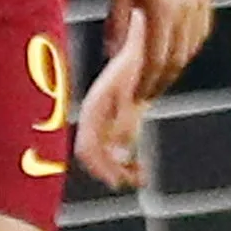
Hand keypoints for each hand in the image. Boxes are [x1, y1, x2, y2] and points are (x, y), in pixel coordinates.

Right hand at [72, 45, 153, 189]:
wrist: (140, 46)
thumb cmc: (134, 63)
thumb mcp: (130, 88)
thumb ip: (124, 120)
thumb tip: (122, 148)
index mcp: (93, 111)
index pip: (87, 148)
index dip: (100, 168)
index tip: (117, 182)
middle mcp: (95, 118)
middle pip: (96, 155)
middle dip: (112, 171)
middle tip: (131, 183)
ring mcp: (106, 120)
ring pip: (107, 154)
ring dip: (121, 169)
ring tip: (141, 178)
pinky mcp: (119, 122)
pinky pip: (119, 148)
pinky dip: (129, 161)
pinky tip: (142, 169)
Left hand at [103, 0, 211, 102]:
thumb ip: (117, 21)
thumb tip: (112, 53)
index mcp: (162, 12)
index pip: (156, 60)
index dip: (147, 82)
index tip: (137, 96)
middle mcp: (185, 12)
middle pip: (177, 58)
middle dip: (162, 80)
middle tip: (148, 94)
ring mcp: (199, 3)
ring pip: (192, 46)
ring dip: (177, 65)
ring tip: (161, 76)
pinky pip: (200, 29)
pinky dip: (190, 46)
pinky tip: (180, 48)